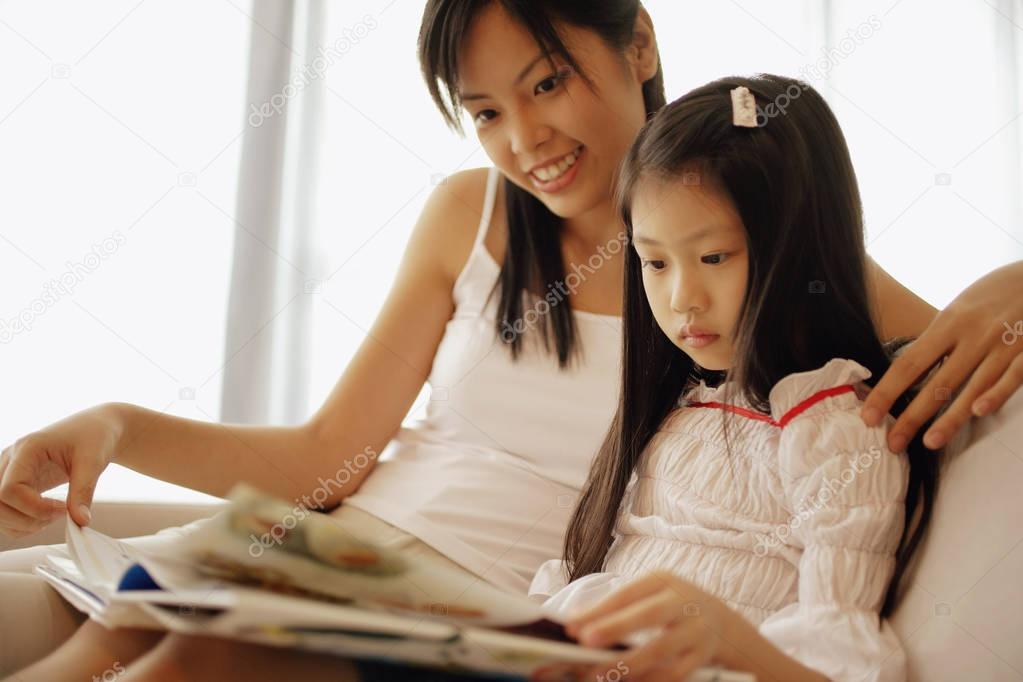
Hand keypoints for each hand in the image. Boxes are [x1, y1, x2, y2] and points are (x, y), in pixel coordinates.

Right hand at [0, 404, 122, 536]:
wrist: (97, 429)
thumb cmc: (94, 437)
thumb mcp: (94, 461)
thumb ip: (84, 491)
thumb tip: (80, 520)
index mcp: (28, 448)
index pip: (9, 489)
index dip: (33, 508)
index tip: (63, 510)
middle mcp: (11, 459)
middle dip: (26, 519)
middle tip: (59, 515)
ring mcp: (10, 472)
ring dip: (22, 524)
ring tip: (54, 516)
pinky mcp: (15, 483)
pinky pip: (5, 511)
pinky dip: (21, 523)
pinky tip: (45, 517)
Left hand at [564, 571, 734, 681]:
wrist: (720, 621)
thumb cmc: (669, 606)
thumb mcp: (648, 595)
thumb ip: (615, 607)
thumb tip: (575, 623)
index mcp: (662, 581)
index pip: (626, 594)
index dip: (598, 610)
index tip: (571, 626)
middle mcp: (682, 602)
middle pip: (649, 614)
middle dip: (615, 627)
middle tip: (585, 641)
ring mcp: (696, 630)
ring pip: (662, 649)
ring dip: (629, 663)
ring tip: (599, 672)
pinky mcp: (702, 657)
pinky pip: (675, 673)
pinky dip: (650, 680)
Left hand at [862, 260, 1022, 451]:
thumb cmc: (992, 294)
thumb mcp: (958, 309)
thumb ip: (940, 340)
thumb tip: (911, 372)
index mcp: (949, 323)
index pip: (909, 364)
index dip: (887, 392)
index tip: (869, 416)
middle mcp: (973, 335)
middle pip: (937, 382)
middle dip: (912, 416)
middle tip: (893, 443)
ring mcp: (1003, 345)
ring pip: (972, 387)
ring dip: (950, 418)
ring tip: (929, 442)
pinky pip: (1012, 378)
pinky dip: (996, 394)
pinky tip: (979, 412)